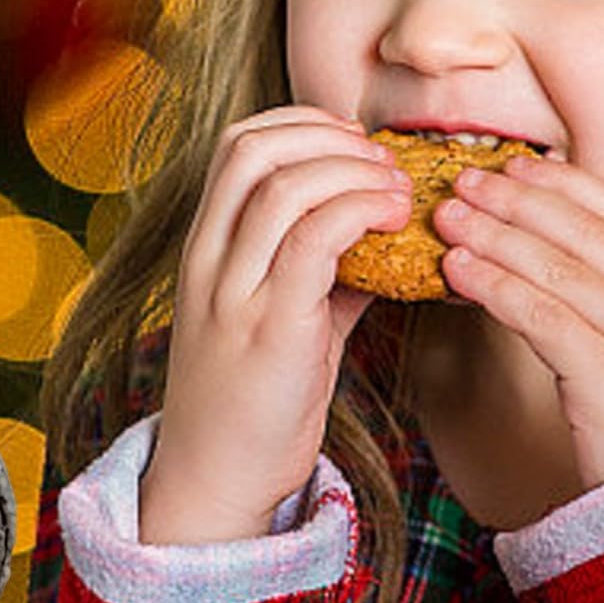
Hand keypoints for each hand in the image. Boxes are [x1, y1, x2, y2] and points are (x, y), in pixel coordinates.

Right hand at [140, 105, 413, 542]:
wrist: (215, 478)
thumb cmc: (251, 397)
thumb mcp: (278, 315)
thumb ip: (318, 267)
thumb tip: (379, 227)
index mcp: (204, 248)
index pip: (236, 144)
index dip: (301, 125)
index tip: (354, 144)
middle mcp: (208, 260)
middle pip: (253, 148)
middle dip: (329, 137)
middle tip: (382, 164)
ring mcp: (233, 293)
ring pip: (285, 185)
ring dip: (355, 173)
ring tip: (399, 193)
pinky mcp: (270, 330)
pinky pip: (315, 239)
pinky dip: (361, 212)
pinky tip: (394, 225)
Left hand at [431, 151, 603, 489]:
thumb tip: (541, 226)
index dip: (563, 183)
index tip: (514, 164)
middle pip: (583, 232)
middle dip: (515, 201)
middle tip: (463, 181)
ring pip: (556, 269)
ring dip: (492, 236)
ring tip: (446, 218)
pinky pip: (540, 316)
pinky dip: (492, 285)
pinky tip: (455, 271)